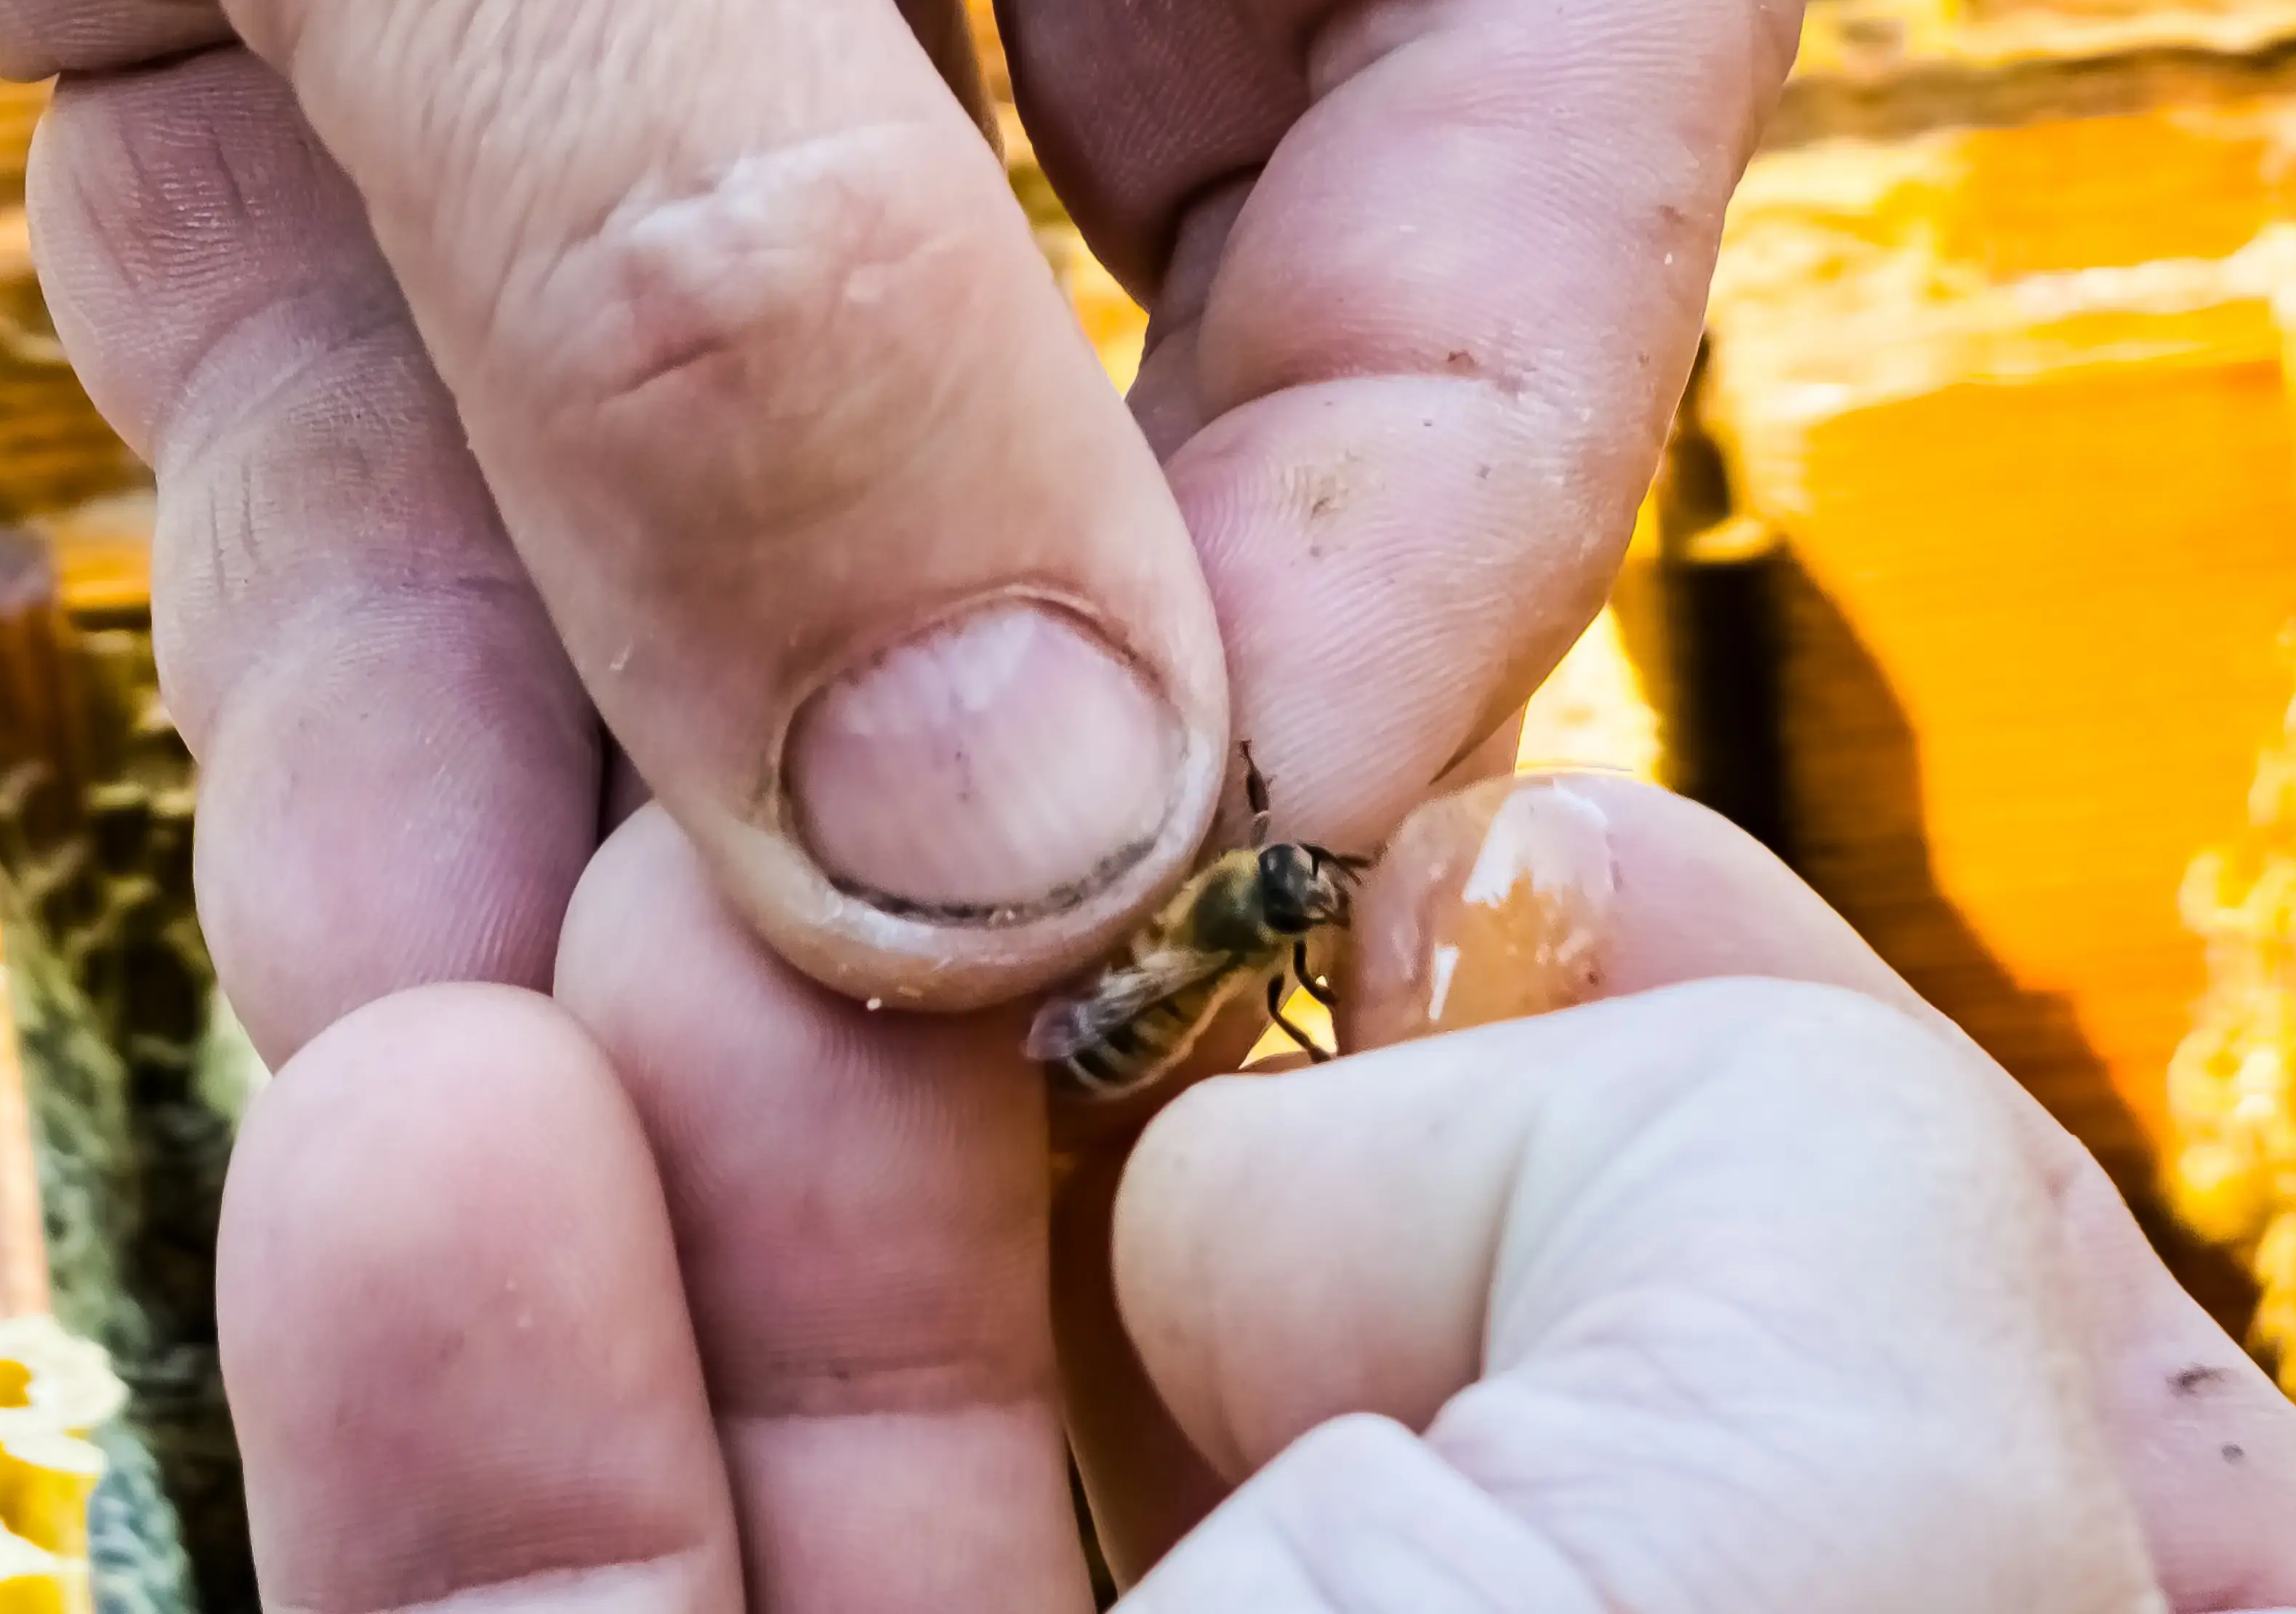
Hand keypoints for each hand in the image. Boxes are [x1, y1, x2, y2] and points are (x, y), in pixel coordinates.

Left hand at [0, 0, 1805, 1051]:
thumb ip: (729, 217)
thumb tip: (1032, 821)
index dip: (1481, 385)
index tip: (1289, 778)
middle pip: (1239, 220)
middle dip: (1069, 629)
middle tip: (965, 990)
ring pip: (821, 370)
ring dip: (706, 740)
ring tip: (629, 1051)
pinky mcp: (371, 6)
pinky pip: (473, 374)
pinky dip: (423, 641)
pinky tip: (402, 917)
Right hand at [215, 779, 2295, 1612]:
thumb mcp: (1881, 1502)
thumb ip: (1729, 1151)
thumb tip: (1306, 1148)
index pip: (1781, 1201)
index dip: (1557, 956)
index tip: (1339, 792)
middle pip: (1254, 1305)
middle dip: (1005, 1056)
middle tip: (819, 830)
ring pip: (874, 1471)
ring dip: (684, 1193)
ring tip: (549, 948)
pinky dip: (494, 1426)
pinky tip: (414, 1143)